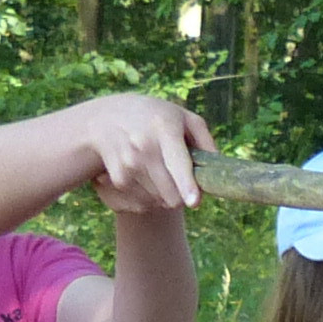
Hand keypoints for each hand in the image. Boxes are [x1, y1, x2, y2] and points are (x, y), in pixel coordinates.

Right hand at [79, 96, 209, 214]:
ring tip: (157, 170)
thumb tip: (218, 166)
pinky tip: (143, 175)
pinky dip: (149, 196)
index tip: (194, 202)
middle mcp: (143, 147)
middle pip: (172, 195)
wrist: (104, 119)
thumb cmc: (154, 117)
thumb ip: (204, 139)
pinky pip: (144, 204)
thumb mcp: (181, 116)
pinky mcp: (118, 180)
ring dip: (165, 195)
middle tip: (181, 181)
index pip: (177, 163)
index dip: (187, 185)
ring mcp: (128, 165)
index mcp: (164, 128)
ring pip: (160, 202)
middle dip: (182, 195)